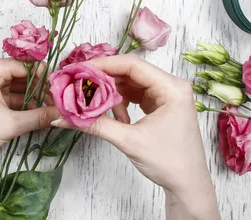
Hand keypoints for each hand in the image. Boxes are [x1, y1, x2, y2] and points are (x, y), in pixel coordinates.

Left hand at [0, 58, 59, 162]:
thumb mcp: (11, 124)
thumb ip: (40, 117)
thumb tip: (64, 114)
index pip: (28, 66)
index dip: (46, 79)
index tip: (61, 93)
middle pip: (24, 76)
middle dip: (41, 90)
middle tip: (59, 105)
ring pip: (19, 88)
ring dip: (34, 99)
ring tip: (52, 112)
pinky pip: (11, 97)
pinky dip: (24, 106)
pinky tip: (37, 116)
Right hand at [51, 55, 218, 219]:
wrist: (187, 185)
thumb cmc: (168, 163)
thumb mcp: (129, 141)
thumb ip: (96, 125)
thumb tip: (62, 118)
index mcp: (172, 89)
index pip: (132, 65)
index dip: (104, 65)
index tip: (79, 70)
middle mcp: (172, 86)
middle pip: (131, 72)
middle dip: (104, 79)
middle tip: (80, 86)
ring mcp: (167, 94)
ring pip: (131, 82)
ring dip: (112, 93)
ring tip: (98, 108)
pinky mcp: (161, 104)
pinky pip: (136, 93)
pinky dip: (121, 102)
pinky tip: (116, 118)